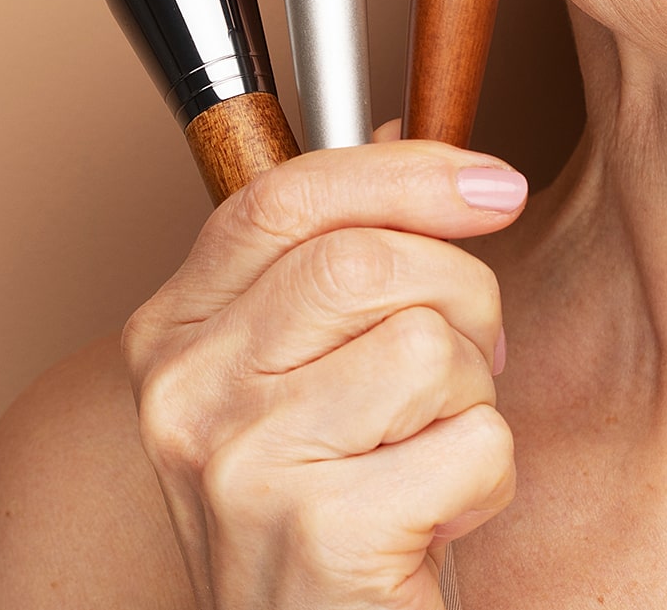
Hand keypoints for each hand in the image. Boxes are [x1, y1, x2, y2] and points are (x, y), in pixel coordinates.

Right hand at [122, 125, 524, 608]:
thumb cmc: (329, 514)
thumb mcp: (308, 375)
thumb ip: (332, 255)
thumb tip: (401, 130)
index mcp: (172, 334)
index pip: (284, 196)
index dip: (406, 172)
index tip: (494, 185)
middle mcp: (183, 394)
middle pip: (368, 259)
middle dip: (462, 298)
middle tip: (470, 362)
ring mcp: (238, 468)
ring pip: (427, 344)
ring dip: (471, 399)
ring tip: (428, 454)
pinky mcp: (317, 536)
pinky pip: (472, 443)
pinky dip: (485, 481)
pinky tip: (433, 523)